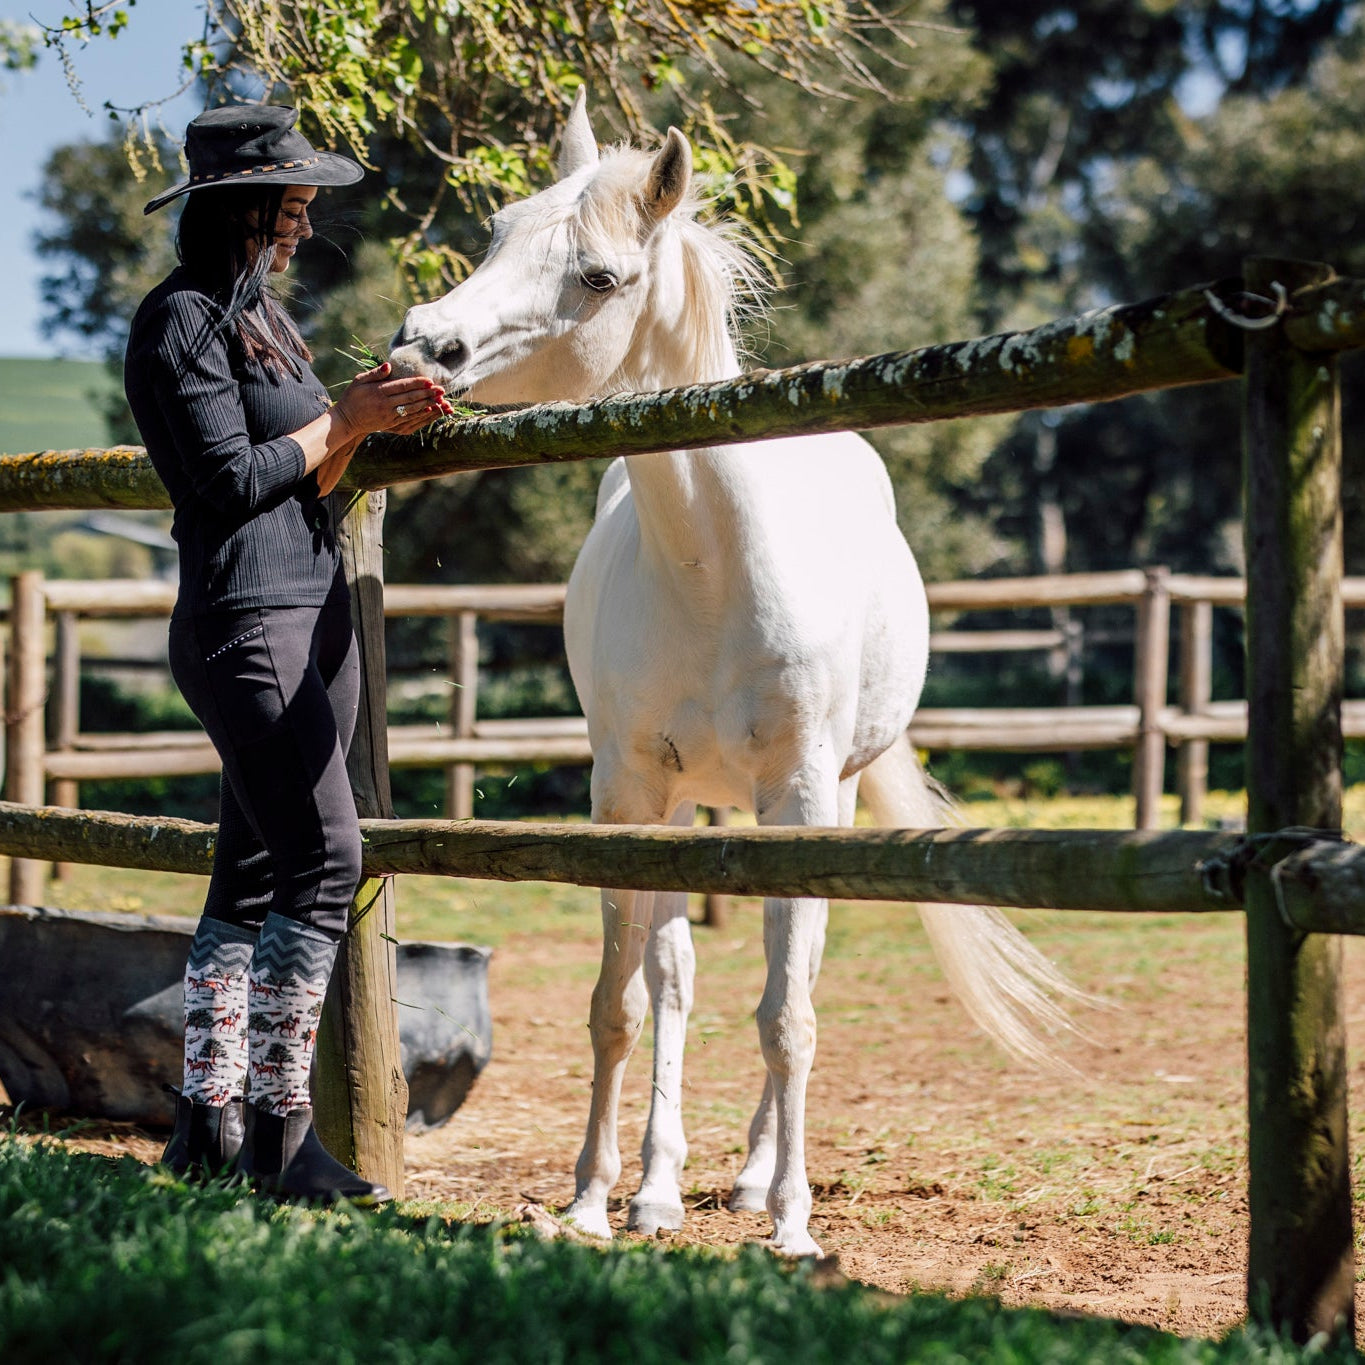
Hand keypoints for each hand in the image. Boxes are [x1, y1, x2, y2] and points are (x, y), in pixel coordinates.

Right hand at [333, 362, 455, 438]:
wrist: (346, 420)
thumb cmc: (352, 397)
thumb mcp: (359, 381)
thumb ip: (374, 373)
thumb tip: (389, 365)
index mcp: (378, 392)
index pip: (401, 386)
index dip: (417, 383)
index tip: (430, 380)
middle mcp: (385, 405)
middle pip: (410, 398)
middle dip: (427, 394)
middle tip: (441, 390)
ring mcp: (388, 416)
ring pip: (412, 410)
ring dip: (427, 404)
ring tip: (440, 400)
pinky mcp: (390, 424)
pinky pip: (408, 419)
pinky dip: (420, 415)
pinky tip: (429, 411)